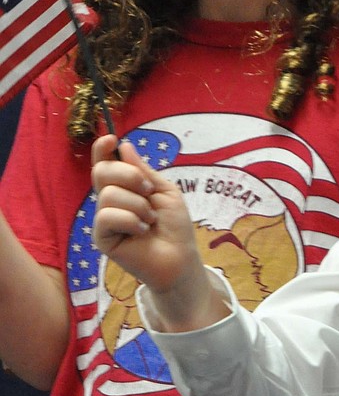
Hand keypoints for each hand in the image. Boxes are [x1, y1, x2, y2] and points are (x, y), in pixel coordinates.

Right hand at [92, 135, 225, 330]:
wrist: (180, 257)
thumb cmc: (175, 226)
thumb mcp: (164, 191)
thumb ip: (143, 171)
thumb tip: (124, 146)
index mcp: (124, 187)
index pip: (104, 163)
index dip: (102, 148)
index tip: (111, 139)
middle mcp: (110, 201)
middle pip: (102, 172)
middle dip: (129, 176)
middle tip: (149, 191)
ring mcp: (104, 219)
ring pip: (109, 194)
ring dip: (138, 205)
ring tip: (150, 220)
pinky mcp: (102, 237)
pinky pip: (107, 216)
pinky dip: (130, 220)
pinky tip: (142, 231)